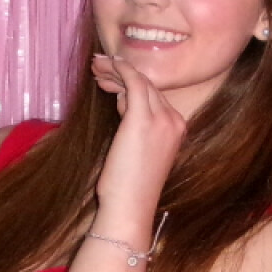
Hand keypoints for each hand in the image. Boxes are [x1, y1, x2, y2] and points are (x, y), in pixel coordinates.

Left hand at [92, 55, 185, 217]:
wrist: (130, 206)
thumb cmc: (127, 186)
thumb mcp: (134, 149)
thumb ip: (134, 124)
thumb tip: (123, 99)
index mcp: (176, 129)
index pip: (153, 97)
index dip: (129, 85)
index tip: (108, 81)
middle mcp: (174, 121)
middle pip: (148, 86)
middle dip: (121, 74)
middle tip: (98, 68)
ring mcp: (163, 119)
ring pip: (140, 82)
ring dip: (116, 70)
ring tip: (95, 66)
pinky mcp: (143, 119)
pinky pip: (134, 82)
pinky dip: (120, 69)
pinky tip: (105, 65)